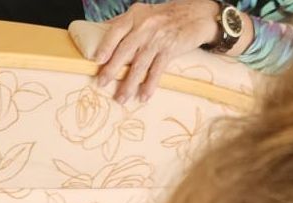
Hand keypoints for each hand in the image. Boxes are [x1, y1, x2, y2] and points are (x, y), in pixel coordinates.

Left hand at [94, 0, 221, 102]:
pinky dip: (150, 84)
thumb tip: (101, 33)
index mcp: (135, 16)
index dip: (106, 45)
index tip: (97, 60)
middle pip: (125, 50)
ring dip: (129, 83)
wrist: (195, 15)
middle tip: (101, 83)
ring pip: (140, 64)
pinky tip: (144, 96)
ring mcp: (158, 38)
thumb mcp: (143, 13)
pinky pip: (157, 70)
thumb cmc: (166, 17)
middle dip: (112, 69)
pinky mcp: (170, 49)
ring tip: (122, 98)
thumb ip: (124, 23)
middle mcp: (145, 26)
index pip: (116, 30)